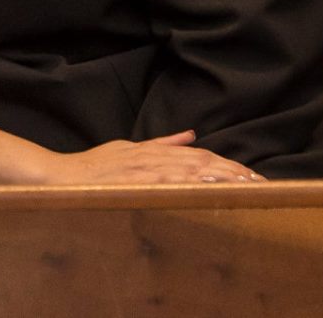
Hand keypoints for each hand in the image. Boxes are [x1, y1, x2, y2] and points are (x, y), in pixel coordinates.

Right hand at [43, 131, 265, 185]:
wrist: (61, 177)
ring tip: (247, 187)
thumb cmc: (93, 168)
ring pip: (191, 170)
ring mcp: (145, 170)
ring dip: (221, 177)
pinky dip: (192, 184)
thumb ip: (162, 143)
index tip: (252, 175)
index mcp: (153, 151)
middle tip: (261, 183)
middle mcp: (153, 158)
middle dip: (233, 171)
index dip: (228, 164)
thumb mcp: (128, 148)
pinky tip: (210, 188)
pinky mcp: (135, 183)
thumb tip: (191, 135)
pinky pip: (169, 183)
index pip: (200, 155)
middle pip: (202, 162)